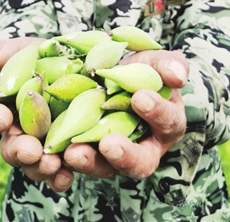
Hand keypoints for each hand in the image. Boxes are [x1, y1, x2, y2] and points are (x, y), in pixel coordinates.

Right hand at [0, 38, 74, 191]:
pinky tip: (67, 177)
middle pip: (12, 147)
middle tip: (31, 150)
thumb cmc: (52, 56)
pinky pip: (61, 173)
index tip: (1, 118)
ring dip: (41, 168)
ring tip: (52, 165)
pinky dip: (61, 178)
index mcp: (9, 106)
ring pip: (35, 165)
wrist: (85, 67)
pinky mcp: (68, 155)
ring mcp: (44, 147)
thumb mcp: (34, 48)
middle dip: (19, 150)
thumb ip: (12, 51)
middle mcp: (22, 132)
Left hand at [63, 50, 187, 179]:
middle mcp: (143, 148)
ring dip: (88, 162)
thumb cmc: (140, 70)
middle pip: (139, 162)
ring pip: (104, 167)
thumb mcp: (155, 62)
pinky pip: (75, 164)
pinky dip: (62, 166)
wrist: (109, 76)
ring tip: (71, 152)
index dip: (157, 112)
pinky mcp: (85, 154)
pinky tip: (51, 156)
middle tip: (108, 144)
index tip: (140, 97)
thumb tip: (178, 76)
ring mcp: (112, 155)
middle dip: (124, 155)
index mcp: (166, 125)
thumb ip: (169, 65)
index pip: (168, 123)